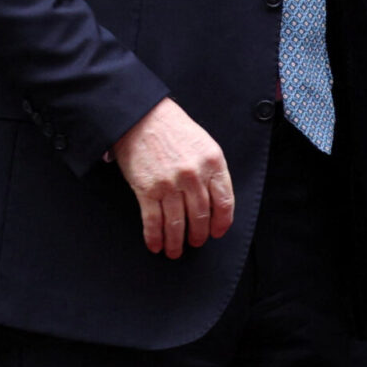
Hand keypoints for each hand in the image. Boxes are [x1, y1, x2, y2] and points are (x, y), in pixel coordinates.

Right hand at [111, 98, 234, 258]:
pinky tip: (156, 245)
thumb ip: (211, 170)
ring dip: (176, 242)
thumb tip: (214, 201)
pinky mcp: (147, 190)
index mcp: (212, 162)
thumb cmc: (173, 128)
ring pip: (177, 224)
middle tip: (195, 242)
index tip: (217, 232)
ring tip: (175, 250)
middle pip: (200, 216)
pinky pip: (153, 221)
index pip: (224, 201)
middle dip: (198, 235)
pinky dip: (155, 237)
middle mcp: (193, 175)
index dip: (222, 222)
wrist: (141, 116)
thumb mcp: (203, 143)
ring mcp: (170, 184)